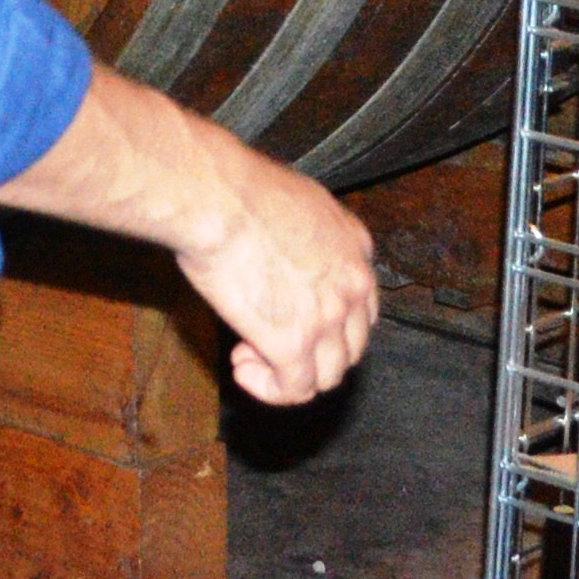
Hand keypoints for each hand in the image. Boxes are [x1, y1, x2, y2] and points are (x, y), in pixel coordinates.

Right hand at [0, 66, 378, 404]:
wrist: (216, 197)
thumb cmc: (234, 189)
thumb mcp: (289, 202)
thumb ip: (297, 231)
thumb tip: (273, 240)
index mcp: (355, 246)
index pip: (362, 306)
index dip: (324, 321)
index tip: (285, 317)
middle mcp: (353, 283)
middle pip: (350, 346)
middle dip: (309, 353)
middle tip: (263, 342)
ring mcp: (329, 317)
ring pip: (327, 375)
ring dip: (288, 374)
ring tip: (247, 358)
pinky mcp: (296, 344)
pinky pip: (295, 390)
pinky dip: (270, 388)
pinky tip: (240, 367)